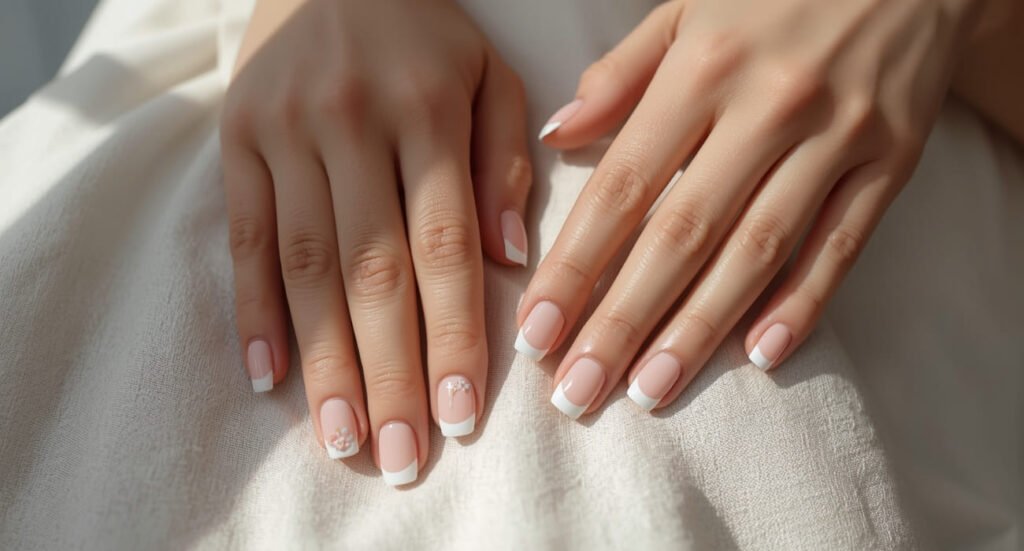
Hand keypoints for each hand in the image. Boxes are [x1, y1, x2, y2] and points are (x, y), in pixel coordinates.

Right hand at [221, 0, 529, 483]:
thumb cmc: (423, 30)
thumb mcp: (488, 72)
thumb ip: (507, 158)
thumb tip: (510, 261)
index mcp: (428, 110)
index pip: (444, 246)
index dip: (452, 336)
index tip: (461, 415)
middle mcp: (353, 126)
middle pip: (373, 273)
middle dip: (389, 373)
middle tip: (401, 456)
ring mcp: (284, 134)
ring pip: (306, 268)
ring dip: (323, 362)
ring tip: (342, 437)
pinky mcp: (235, 141)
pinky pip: (243, 237)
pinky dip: (254, 309)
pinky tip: (269, 374)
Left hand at [517, 0, 982, 416]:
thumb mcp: (687, 8)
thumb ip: (621, 74)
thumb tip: (559, 137)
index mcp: (703, 69)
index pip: (622, 186)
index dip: (574, 265)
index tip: (537, 332)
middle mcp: (766, 109)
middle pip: (681, 235)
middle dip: (622, 321)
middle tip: (577, 392)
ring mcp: (834, 139)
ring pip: (756, 252)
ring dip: (698, 331)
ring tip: (649, 390)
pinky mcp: (889, 164)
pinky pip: (841, 245)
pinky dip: (802, 304)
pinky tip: (759, 357)